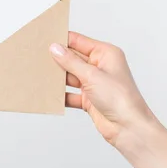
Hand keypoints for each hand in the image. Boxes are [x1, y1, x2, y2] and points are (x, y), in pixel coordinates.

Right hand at [50, 31, 156, 147]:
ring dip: (58, 78)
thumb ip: (71, 62)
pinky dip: (61, 94)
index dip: (63, 40)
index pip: (79, 41)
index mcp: (105, 54)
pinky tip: (50, 93)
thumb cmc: (121, 99)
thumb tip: (56, 48)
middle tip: (38, 57)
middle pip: (73, 58)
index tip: (46, 38)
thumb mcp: (92, 75)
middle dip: (57, 59)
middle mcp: (100, 67)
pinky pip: (70, 93)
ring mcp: (94, 83)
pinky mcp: (89, 99)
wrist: (128, 128)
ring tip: (41, 75)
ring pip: (70, 76)